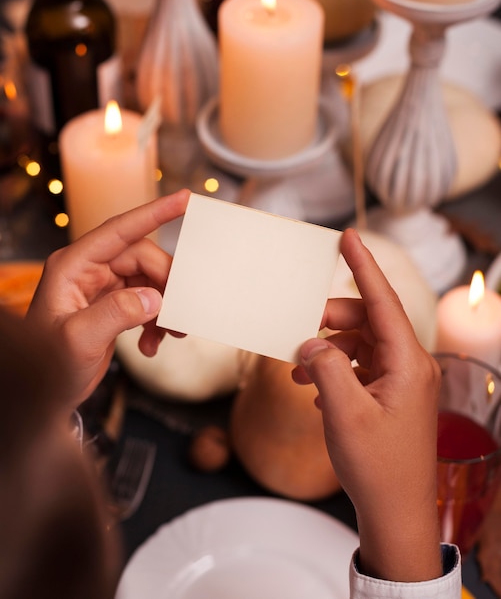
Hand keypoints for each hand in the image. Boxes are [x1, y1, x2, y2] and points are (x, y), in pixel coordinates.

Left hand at [26, 189, 189, 410]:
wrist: (44, 394)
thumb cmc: (47, 366)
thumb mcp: (78, 340)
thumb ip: (116, 313)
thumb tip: (155, 298)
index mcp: (74, 266)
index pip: (119, 231)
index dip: (154, 213)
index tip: (184, 199)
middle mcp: (89, 271)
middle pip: (143, 259)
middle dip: (167, 283)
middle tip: (181, 311)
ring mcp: (103, 287)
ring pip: (149, 281)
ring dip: (165, 307)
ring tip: (171, 334)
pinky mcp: (114, 305)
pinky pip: (147, 301)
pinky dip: (157, 322)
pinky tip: (152, 345)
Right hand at [293, 228, 442, 581]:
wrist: (395, 512)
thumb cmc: (377, 466)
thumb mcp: (343, 413)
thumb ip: (324, 368)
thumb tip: (310, 343)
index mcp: (406, 363)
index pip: (382, 301)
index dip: (363, 266)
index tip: (347, 237)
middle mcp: (407, 366)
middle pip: (367, 321)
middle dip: (330, 320)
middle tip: (299, 330)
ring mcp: (399, 382)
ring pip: (359, 344)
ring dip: (327, 350)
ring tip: (298, 371)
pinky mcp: (388, 396)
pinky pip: (358, 367)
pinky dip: (333, 370)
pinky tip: (312, 389)